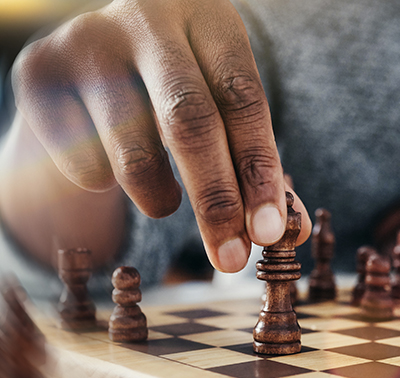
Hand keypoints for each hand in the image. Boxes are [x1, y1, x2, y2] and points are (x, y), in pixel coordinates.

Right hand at [11, 0, 309, 271]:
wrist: (93, 57)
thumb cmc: (181, 90)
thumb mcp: (224, 107)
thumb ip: (256, 165)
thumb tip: (288, 234)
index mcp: (209, 17)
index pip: (243, 101)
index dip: (259, 172)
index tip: (269, 233)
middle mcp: (148, 18)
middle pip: (189, 121)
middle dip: (215, 200)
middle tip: (231, 259)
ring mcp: (87, 39)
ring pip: (132, 148)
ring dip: (159, 196)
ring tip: (166, 203)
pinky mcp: (39, 72)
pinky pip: (82, 159)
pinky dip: (106, 183)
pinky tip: (110, 162)